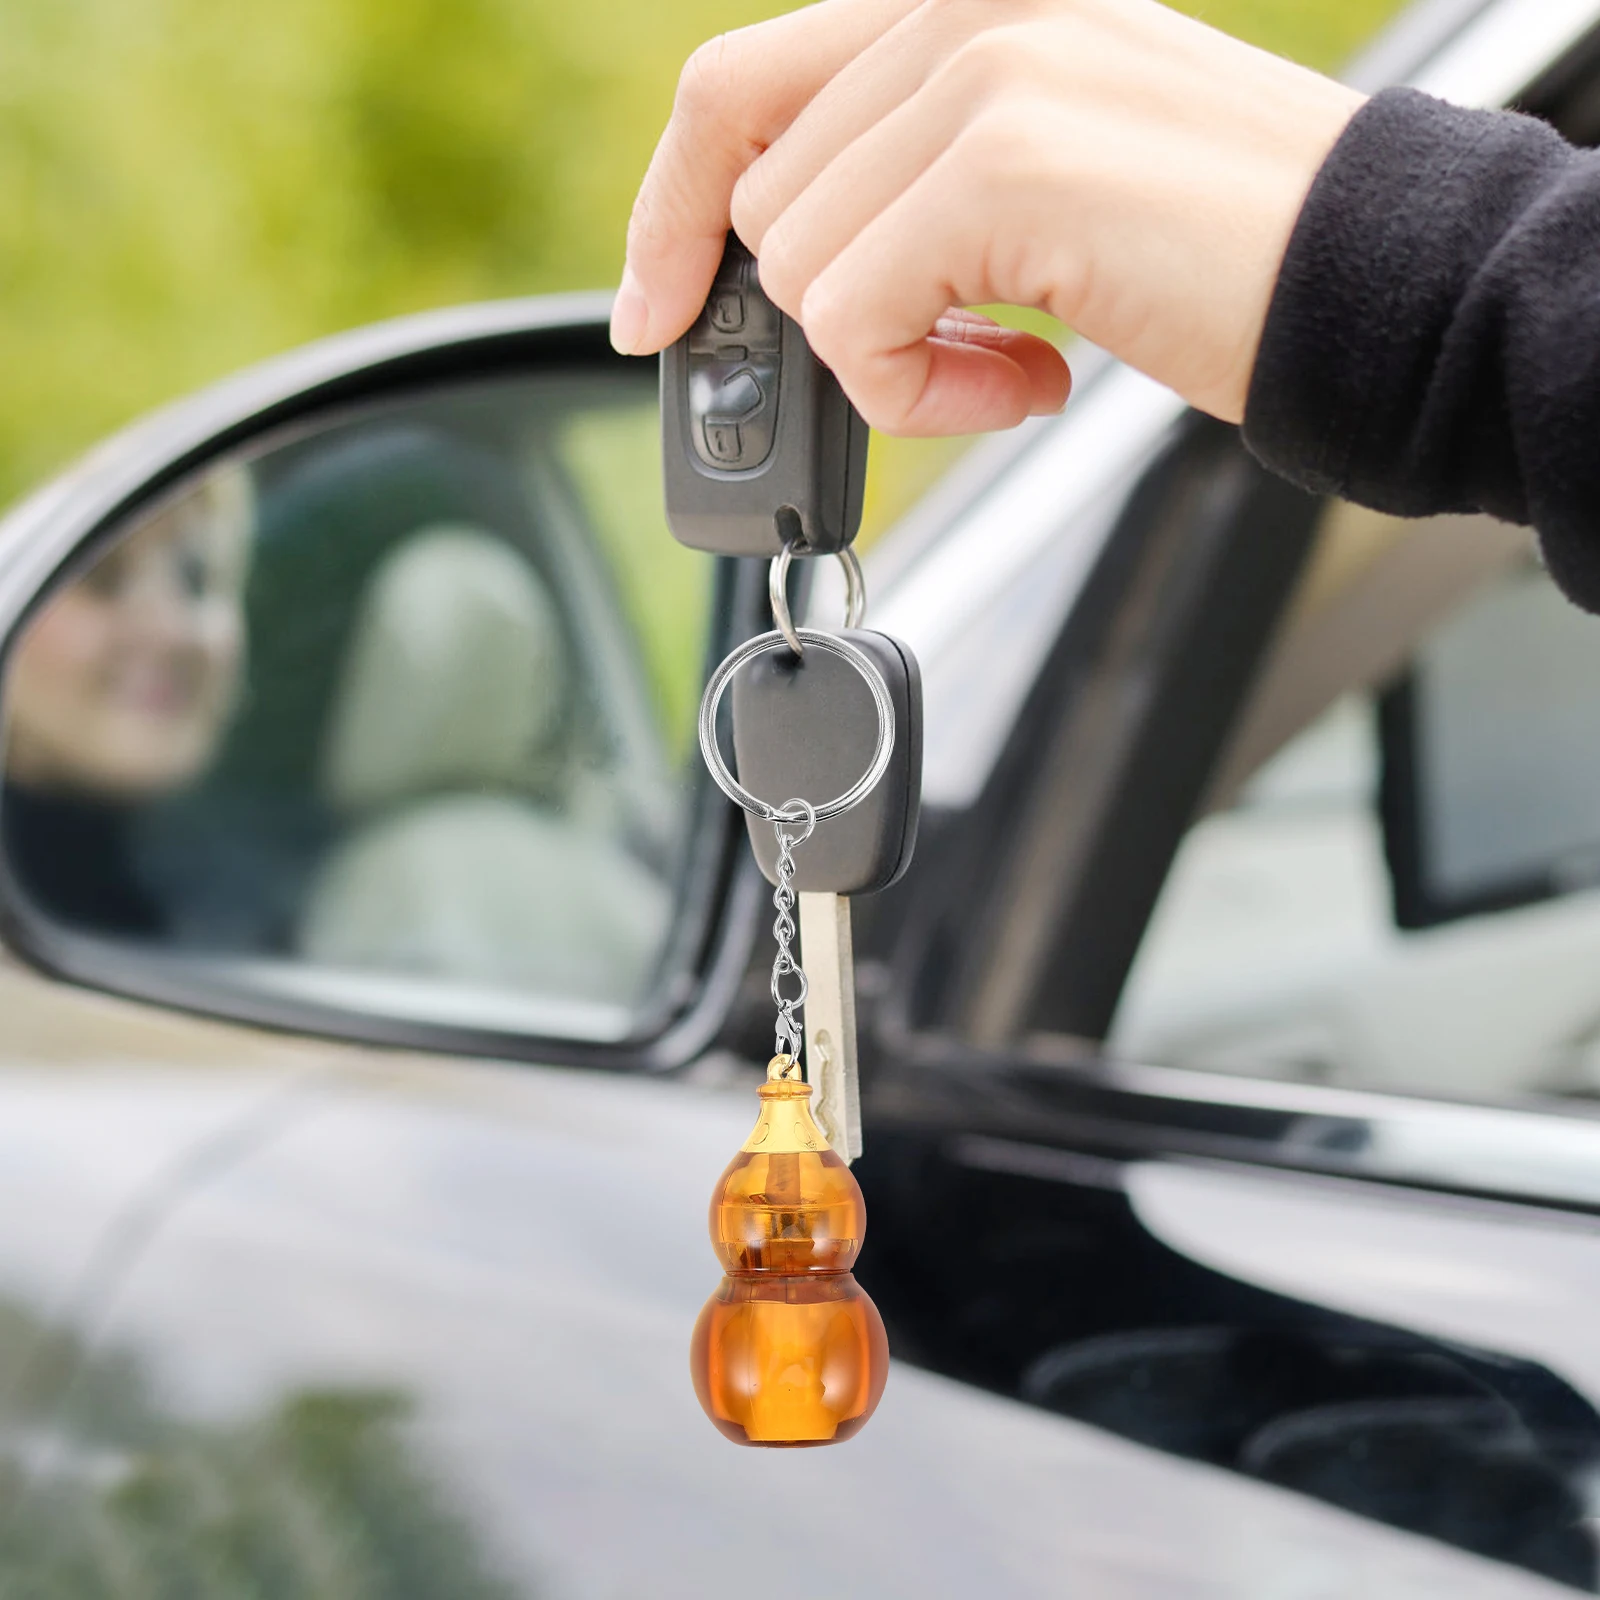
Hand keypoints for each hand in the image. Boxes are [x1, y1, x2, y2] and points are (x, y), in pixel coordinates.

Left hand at [612, 0, 1363, 432]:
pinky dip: (921, 390)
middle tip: (955, 346)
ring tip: (1014, 359)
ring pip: (802, 269)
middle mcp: (961, 5)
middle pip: (766, 200)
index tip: (651, 309)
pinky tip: (1027, 379)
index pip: (740, 88)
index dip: (671, 210)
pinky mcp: (1003, 160)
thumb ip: (907, 177)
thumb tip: (786, 268)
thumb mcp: (1036, 169)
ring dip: (893, 355)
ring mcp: (983, 68)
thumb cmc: (1212, 244)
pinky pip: (853, 319)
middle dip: (836, 311)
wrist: (1369, 272)